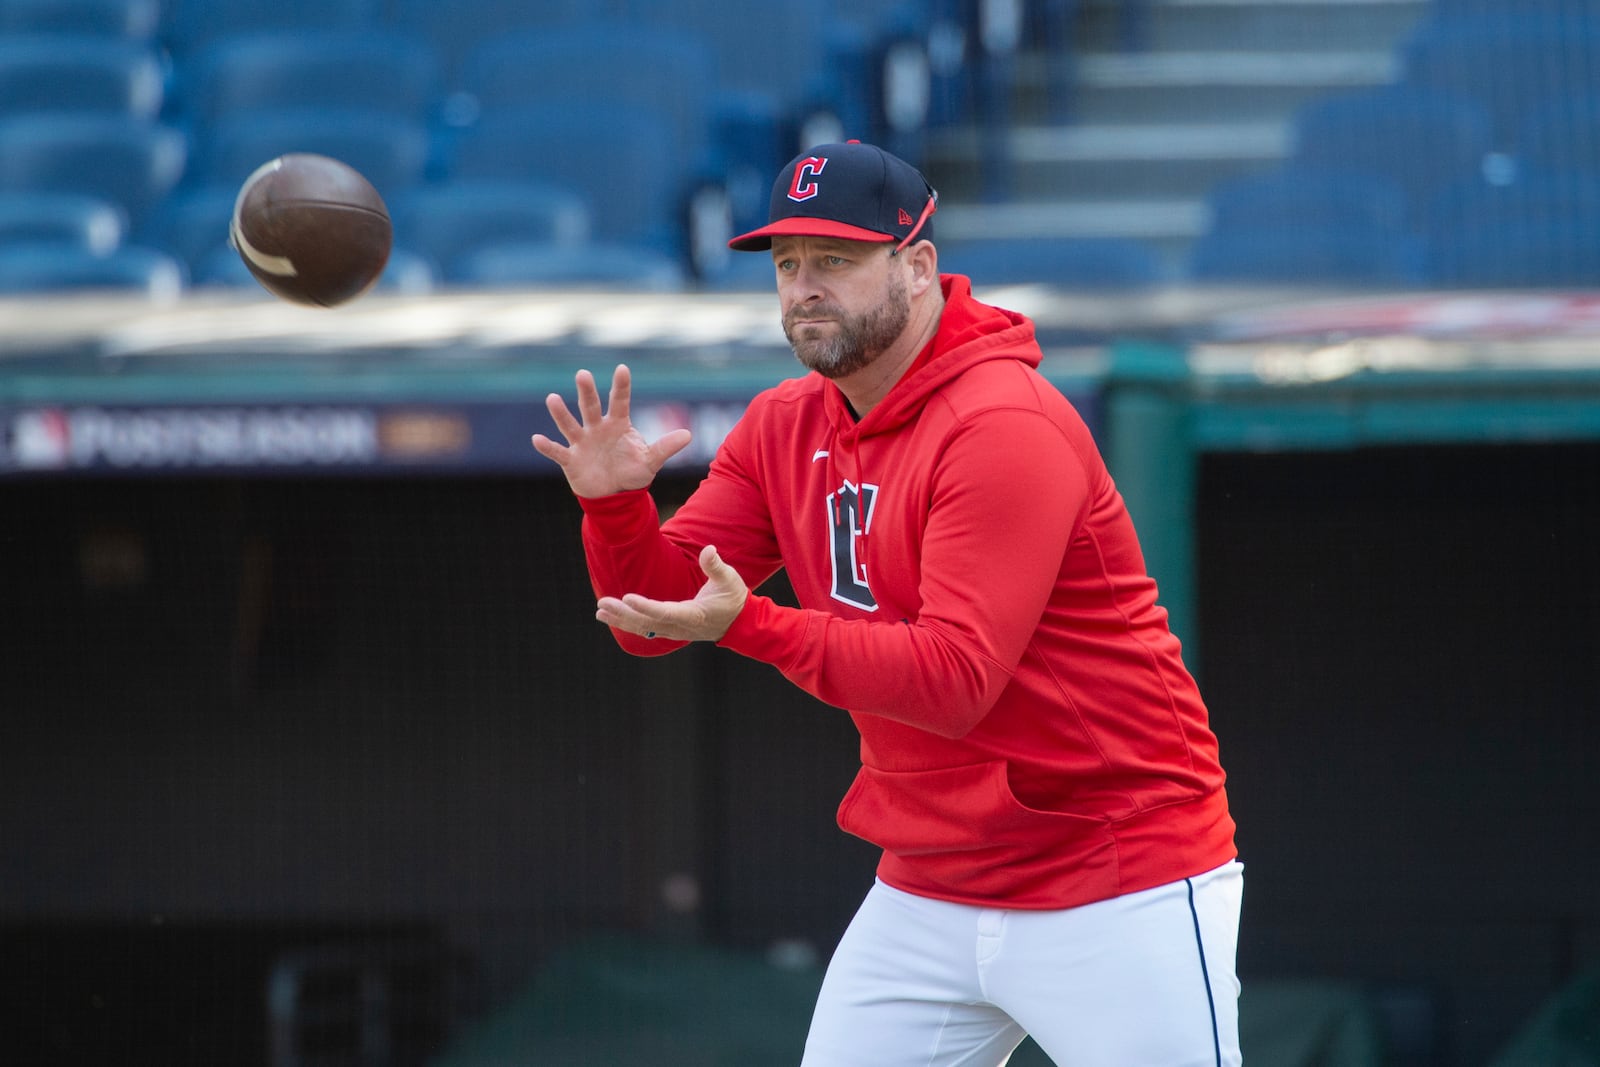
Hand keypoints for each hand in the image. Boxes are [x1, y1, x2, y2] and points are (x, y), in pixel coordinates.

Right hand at [531, 364, 691, 497]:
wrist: (614, 495)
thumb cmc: (632, 472)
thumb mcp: (651, 461)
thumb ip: (665, 447)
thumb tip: (688, 435)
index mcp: (618, 424)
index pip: (619, 402)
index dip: (621, 387)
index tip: (622, 369)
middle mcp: (597, 429)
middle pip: (591, 407)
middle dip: (587, 392)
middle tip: (583, 374)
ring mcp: (582, 443)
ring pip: (570, 425)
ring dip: (561, 413)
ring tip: (552, 398)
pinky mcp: (571, 460)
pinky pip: (558, 452)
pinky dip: (548, 447)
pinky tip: (537, 438)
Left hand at [595, 545, 748, 642]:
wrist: (739, 624)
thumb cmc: (733, 598)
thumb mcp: (730, 580)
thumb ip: (716, 566)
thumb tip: (709, 549)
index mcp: (693, 615)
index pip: (665, 612)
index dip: (645, 607)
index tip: (626, 598)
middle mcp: (680, 627)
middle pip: (647, 622)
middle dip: (623, 614)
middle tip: (602, 604)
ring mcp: (674, 631)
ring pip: (643, 628)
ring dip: (621, 620)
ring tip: (599, 612)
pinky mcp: (670, 630)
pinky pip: (645, 629)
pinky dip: (628, 623)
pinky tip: (611, 618)